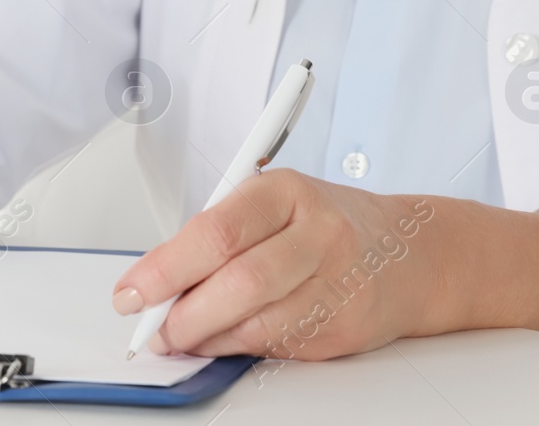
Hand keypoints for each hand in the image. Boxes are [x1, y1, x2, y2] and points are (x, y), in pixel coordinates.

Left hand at [111, 169, 440, 360]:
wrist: (408, 252)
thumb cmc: (322, 223)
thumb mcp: (271, 203)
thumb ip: (217, 234)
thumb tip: (155, 279)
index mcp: (286, 191)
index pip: (216, 231)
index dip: (166, 268)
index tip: (131, 291)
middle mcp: (318, 233)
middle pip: (238, 282)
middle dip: (183, 313)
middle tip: (152, 327)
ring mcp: (338, 282)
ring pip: (258, 322)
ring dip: (206, 337)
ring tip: (180, 335)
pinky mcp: (345, 325)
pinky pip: (278, 345)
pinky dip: (239, 348)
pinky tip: (222, 340)